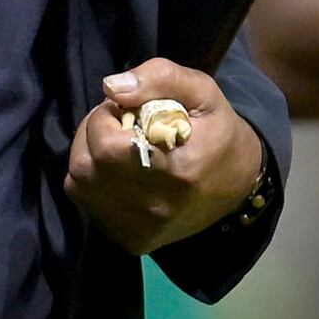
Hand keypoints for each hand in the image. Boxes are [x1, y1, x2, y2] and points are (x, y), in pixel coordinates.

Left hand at [61, 61, 264, 254]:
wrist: (239, 187)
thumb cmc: (217, 133)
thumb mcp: (202, 92)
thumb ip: (160, 78)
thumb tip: (111, 87)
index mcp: (176, 170)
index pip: (106, 145)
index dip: (105, 117)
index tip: (125, 109)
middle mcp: (155, 207)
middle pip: (86, 165)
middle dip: (93, 133)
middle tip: (117, 123)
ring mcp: (140, 228)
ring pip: (79, 184)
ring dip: (88, 155)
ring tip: (114, 144)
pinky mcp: (131, 240)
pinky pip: (86, 203)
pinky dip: (91, 180)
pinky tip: (115, 169)